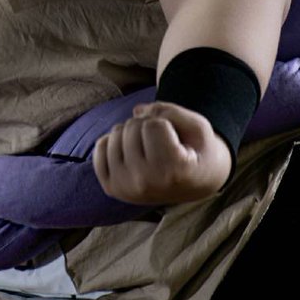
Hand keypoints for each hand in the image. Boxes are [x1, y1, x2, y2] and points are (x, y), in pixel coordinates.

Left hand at [92, 102, 232, 205]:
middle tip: (163, 143)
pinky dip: (113, 142)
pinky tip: (132, 152)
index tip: (178, 140)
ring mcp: (125, 188)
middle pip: (132, 126)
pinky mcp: (112, 188)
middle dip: (147, 124)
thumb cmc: (199, 151)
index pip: (153, 124)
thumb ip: (170, 110)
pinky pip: (99, 147)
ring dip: (132, 133)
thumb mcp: (198, 126)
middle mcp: (145, 183)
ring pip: (115, 133)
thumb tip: (136, 111)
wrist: (198, 184)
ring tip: (150, 149)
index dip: (166, 122)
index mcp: (172, 170)